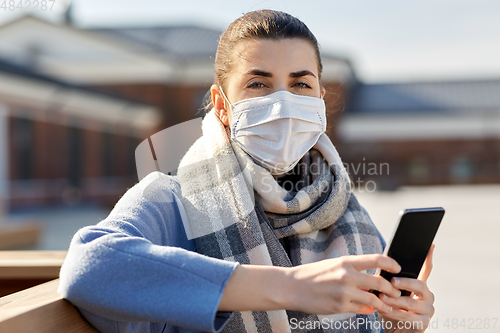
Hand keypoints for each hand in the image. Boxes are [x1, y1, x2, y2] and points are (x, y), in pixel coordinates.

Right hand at [285, 254, 401, 314]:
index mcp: (346, 262)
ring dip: (383, 304)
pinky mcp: (340, 307)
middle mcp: (347, 276)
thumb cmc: (313, 274)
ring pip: (373, 300)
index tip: (398, 268)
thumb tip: (370, 283)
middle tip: (395, 292)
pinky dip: (368, 310)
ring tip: (387, 305)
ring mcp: (344, 292)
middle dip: (391, 289)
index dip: (391, 263)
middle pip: (380, 282)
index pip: (376, 258)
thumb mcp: (333, 266)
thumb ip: (352, 272)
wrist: (292, 286)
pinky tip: (370, 310)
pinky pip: (361, 310)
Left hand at [378, 244, 435, 332]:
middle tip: (392, 282)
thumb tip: (383, 263)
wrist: (392, 329)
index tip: (431, 245)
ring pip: (411, 303)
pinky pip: (408, 317)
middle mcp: (428, 297)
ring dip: (394, 300)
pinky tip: (384, 310)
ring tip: (381, 298)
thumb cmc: (390, 307)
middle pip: (420, 285)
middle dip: (405, 283)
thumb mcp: (389, 291)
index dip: (429, 258)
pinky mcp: (423, 324)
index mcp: (420, 286)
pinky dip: (394, 313)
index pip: (426, 269)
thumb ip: (390, 280)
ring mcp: (428, 310)